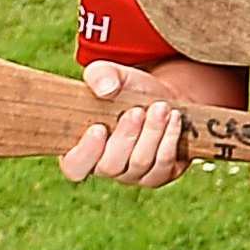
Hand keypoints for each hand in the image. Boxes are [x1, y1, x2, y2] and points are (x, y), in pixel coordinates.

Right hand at [57, 62, 188, 187]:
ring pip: (140, 163)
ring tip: (162, 108)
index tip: (99, 128)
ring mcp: (133, 175)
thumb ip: (100, 75)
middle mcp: (105, 168)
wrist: (160, 98)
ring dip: (152, 134)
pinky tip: (174, 119)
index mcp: (81, 149)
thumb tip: (106, 89)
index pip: (74, 167)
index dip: (86, 153)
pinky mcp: (159, 174)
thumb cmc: (125, 90)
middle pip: (112, 165)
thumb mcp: (111, 75)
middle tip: (138, 111)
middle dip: (126, 136)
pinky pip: (164, 164)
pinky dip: (169, 139)